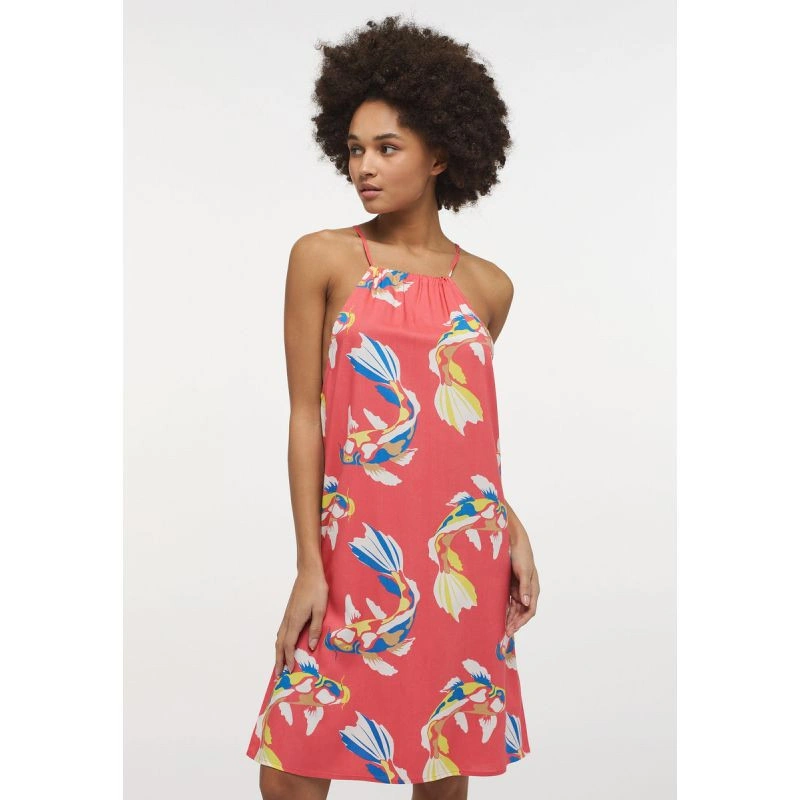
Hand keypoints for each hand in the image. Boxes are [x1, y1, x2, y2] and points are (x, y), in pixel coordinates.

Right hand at [274, 567, 328, 676]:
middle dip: (279, 659)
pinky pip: (281, 630)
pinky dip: (280, 642)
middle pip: (280, 644)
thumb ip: (316, 628)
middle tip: (278, 674)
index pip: (289, 644)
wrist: (309, 572)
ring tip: (279, 663)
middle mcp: (288, 619)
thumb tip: (311, 647)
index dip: (289, 658)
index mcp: (295, 620)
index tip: (290, 671)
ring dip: (278, 651)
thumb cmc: (317, 589)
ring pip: (279, 637)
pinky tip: (284, 644)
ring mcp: (287, 615)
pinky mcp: (289, 611)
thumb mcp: (320, 609)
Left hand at [506, 520, 539, 636]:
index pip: (530, 610)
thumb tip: (527, 604)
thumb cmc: (521, 554)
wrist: (514, 540)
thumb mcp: (524, 570)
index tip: (512, 629)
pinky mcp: (510, 585)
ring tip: (500, 628)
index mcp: (533, 589)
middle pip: (522, 612)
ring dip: (509, 618)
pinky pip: (508, 600)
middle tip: (504, 634)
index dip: (521, 621)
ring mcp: (518, 589)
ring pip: (514, 608)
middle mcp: (527, 591)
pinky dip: (504, 609)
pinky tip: (498, 615)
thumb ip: (525, 587)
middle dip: (514, 623)